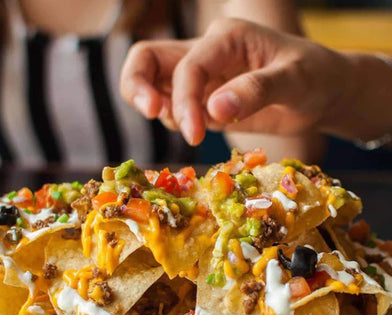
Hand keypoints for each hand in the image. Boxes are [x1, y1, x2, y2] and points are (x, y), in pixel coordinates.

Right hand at [121, 18, 351, 144]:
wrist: (319, 93)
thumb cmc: (313, 78)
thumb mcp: (294, 80)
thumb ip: (256, 91)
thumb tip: (214, 109)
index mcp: (226, 37)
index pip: (187, 65)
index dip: (184, 99)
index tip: (194, 133)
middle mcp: (206, 53)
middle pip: (146, 59)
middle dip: (138, 87)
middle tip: (152, 113)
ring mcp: (201, 78)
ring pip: (153, 84)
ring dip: (159, 109)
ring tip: (193, 130)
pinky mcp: (202, 100)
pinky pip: (172, 108)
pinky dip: (173, 120)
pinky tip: (196, 129)